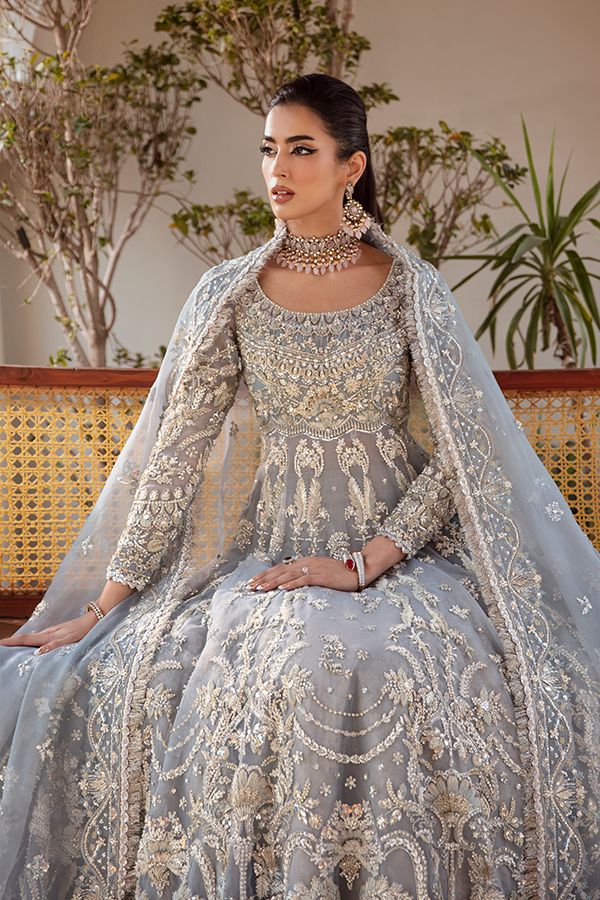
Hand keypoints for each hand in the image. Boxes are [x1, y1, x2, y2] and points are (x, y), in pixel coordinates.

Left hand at [0, 611, 98, 654]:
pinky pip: (57, 643)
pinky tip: (39, 652)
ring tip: (8, 644)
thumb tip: (40, 651)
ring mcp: (60, 635)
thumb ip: (53, 642)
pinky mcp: (70, 638)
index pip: (27, 638)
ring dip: (22, 642)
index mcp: (49, 634)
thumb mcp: (64, 636)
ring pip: (37, 639)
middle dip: (12, 642)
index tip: (1, 644)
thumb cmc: (81, 628)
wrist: (96, 616)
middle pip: (27, 638)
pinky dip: (47, 648)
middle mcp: (51, 633)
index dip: (14, 641)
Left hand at [248, 538, 406, 593]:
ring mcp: (314, 568)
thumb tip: (292, 581)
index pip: (281, 568)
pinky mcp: (321, 575)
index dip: (266, 574)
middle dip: (264, 578)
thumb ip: (307, 575)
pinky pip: (303, 579)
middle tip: (250, 586)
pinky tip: (282, 587)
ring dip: (272, 581)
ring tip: (260, 588)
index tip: (254, 581)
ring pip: (288, 574)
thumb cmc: (339, 574)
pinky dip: (291, 583)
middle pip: (280, 570)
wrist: (358, 570)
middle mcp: (307, 562)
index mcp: (305, 561)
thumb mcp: (320, 572)